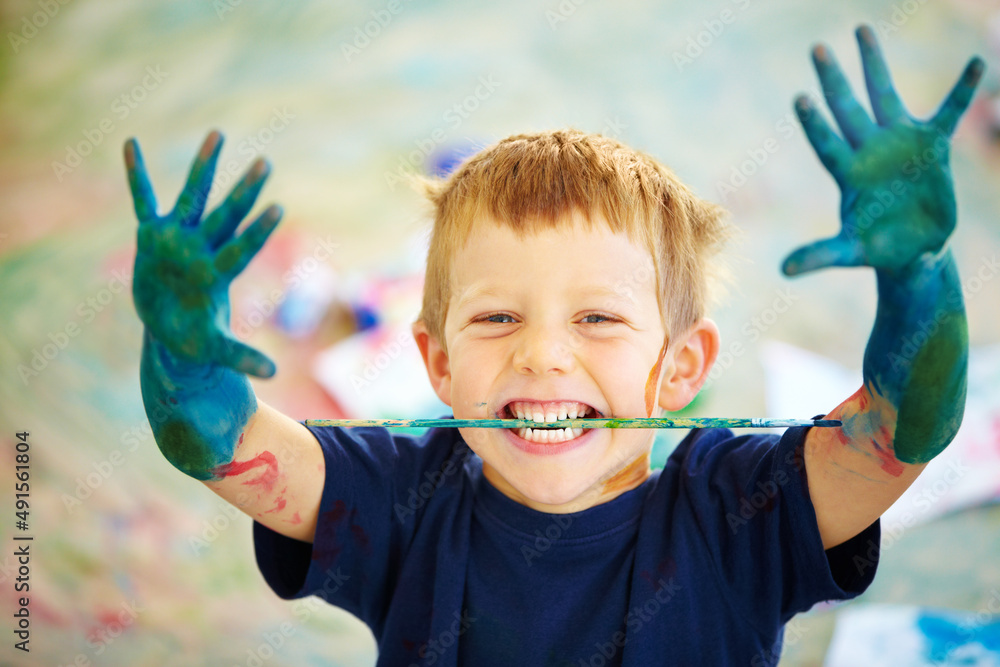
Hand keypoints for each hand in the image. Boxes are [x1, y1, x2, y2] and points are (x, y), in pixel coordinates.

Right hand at [125, 131, 281, 376]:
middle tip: (266, 163)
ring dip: (205, 167)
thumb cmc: (194, 338)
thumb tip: (271, 375)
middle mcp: (200, 249)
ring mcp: (177, 239)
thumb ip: (240, 357)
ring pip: (193, 196)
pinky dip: (136, 176)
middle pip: (225, 214)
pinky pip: (142, 200)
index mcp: (214, 274)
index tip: (278, 207)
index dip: (256, 230)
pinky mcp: (151, 237)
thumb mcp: (214, 350)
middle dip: (243, 190)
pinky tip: (130, 144)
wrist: (172, 328)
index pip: (241, 248)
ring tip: (218, 134)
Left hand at [782, 25, 983, 275]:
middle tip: (816, 48)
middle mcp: (868, 151)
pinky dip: (962, 90)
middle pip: (847, 108)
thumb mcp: (850, 253)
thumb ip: (819, 255)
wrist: (913, 249)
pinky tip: (977, 62)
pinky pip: (948, 112)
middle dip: (834, 78)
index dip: (815, 123)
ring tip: (861, 29)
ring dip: (874, 64)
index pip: (827, 143)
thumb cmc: (877, 250)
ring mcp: (899, 143)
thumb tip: (783, 271)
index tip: (800, 97)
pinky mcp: (932, 146)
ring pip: (884, 95)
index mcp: (848, 174)